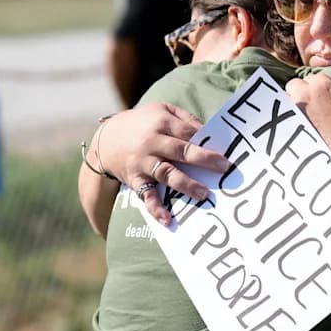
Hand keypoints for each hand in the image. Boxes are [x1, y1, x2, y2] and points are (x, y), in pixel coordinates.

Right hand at [97, 102, 229, 223]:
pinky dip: (156, 208)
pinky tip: (168, 219)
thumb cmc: (142, 123)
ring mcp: (143, 162)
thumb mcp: (162, 110)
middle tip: (223, 167)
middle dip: (202, 159)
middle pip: (180, 150)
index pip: (187, 132)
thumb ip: (185, 118)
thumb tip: (209, 133)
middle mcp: (152, 142)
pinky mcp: (135, 179)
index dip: (206, 141)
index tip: (225, 152)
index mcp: (161, 122)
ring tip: (203, 193)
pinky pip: (146, 195)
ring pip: (166, 173)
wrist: (106, 140)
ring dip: (185, 184)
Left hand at [285, 71, 330, 170]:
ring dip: (292, 103)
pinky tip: (296, 126)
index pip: (316, 78)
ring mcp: (293, 111)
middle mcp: (304, 94)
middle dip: (302, 91)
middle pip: (296, 85)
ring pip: (285, 99)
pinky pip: (282, 117)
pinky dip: (287, 118)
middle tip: (312, 105)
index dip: (321, 87)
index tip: (326, 97)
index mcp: (322, 84)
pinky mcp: (288, 126)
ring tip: (303, 115)